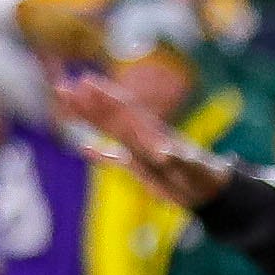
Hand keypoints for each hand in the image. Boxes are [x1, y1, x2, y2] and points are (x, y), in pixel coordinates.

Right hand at [55, 72, 232, 212]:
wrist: (211, 190)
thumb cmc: (206, 177)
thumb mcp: (195, 169)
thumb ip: (182, 160)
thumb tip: (167, 153)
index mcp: (154, 134)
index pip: (127, 111)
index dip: (108, 97)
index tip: (88, 83)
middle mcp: (143, 137)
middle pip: (111, 115)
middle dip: (89, 103)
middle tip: (63, 88)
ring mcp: (139, 150)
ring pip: (109, 130)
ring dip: (88, 117)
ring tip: (66, 101)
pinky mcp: (140, 166)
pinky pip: (116, 158)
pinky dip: (101, 155)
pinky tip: (84, 149)